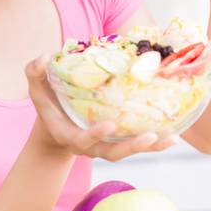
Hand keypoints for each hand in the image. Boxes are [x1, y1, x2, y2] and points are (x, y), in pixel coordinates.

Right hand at [25, 56, 176, 161]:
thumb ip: (35, 73)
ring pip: (129, 151)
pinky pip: (138, 144)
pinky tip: (175, 133)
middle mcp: (91, 146)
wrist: (55, 126)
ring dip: (151, 146)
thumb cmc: (48, 103)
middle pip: (113, 153)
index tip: (109, 125)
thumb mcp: (37, 88)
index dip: (96, 134)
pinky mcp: (118, 142)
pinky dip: (156, 142)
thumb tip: (43, 57)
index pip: (83, 139)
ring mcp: (106, 145)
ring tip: (172, 138)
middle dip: (132, 147)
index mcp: (70, 134)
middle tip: (151, 137)